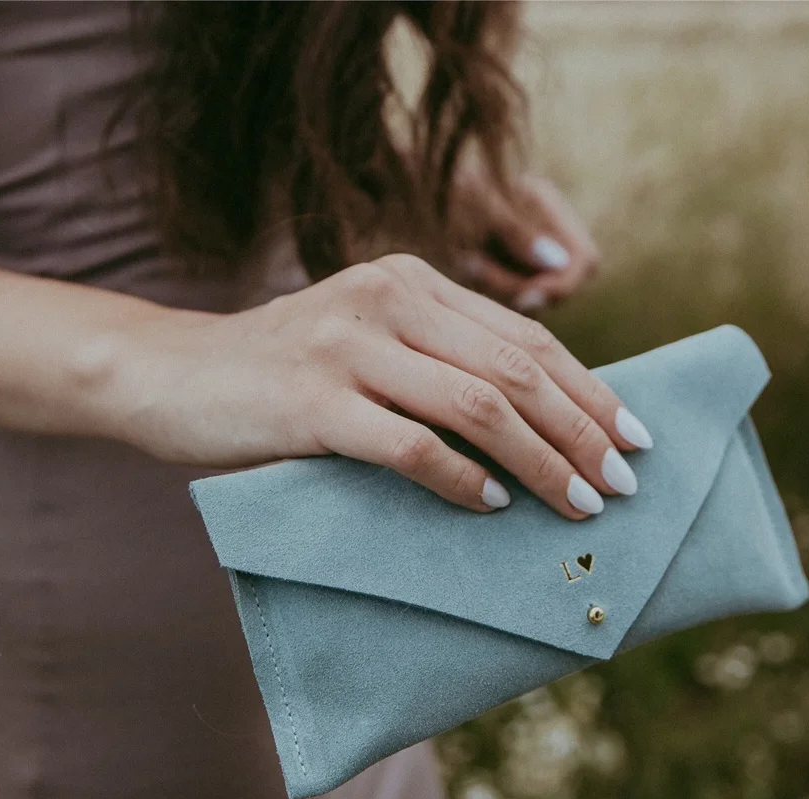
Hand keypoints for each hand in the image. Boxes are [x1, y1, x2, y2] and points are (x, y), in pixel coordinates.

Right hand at [121, 254, 651, 519]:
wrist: (173, 375)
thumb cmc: (284, 376)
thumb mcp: (370, 346)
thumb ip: (439, 364)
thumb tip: (538, 427)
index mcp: (412, 281)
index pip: (526, 338)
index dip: (590, 390)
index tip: (635, 438)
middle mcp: (387, 298)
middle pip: (516, 371)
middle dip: (581, 432)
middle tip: (622, 483)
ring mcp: (349, 346)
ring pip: (476, 406)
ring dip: (540, 462)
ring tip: (579, 504)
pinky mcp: (313, 400)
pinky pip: (410, 445)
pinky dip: (461, 480)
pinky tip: (492, 506)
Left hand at [454, 169, 600, 312]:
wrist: (407, 186)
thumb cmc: (442, 190)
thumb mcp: (479, 208)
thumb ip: (518, 234)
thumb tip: (557, 263)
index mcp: (547, 206)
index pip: (584, 261)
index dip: (562, 285)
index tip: (524, 296)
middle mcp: (544, 228)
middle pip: (562, 284)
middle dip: (527, 290)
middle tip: (478, 271)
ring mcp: (524, 249)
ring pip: (536, 295)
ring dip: (502, 289)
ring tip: (465, 260)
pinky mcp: (503, 266)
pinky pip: (511, 295)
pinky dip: (490, 289)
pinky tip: (465, 265)